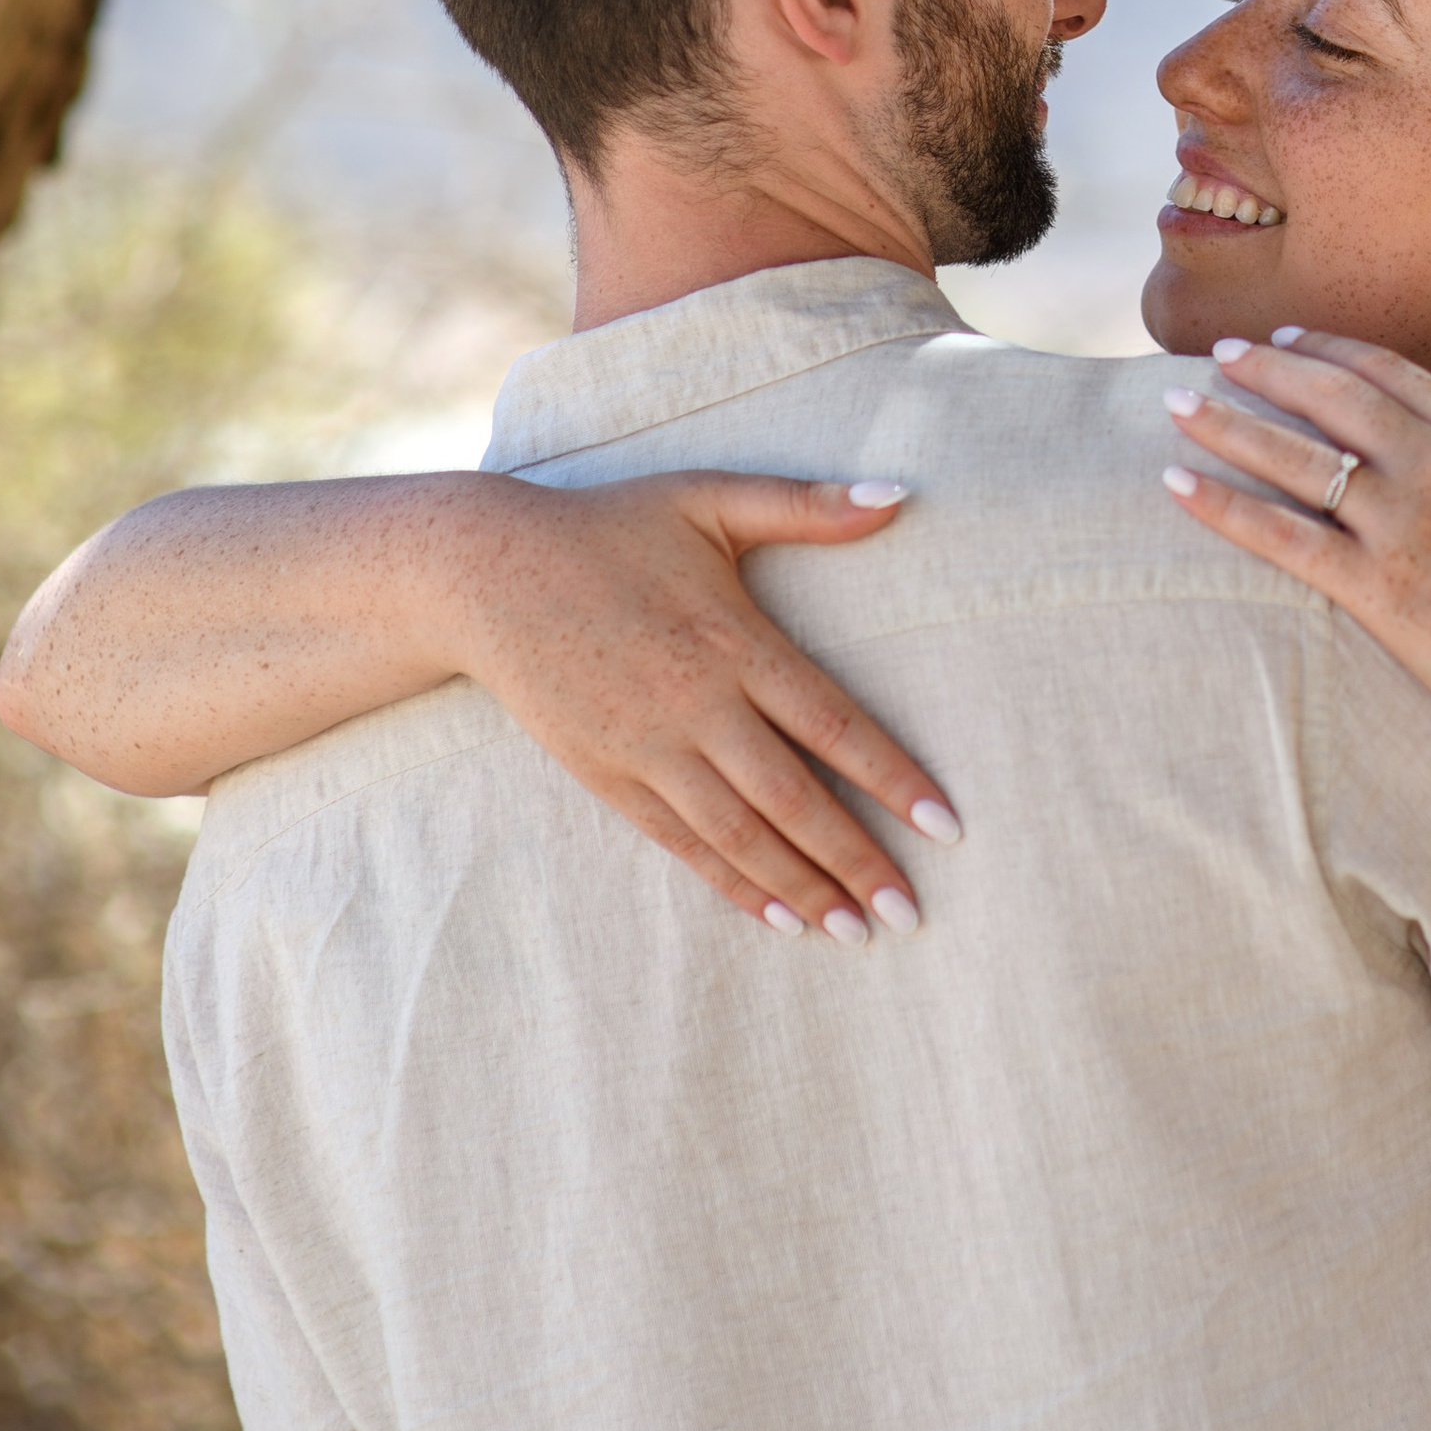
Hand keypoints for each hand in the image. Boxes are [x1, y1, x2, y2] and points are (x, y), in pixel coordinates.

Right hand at [456, 472, 958, 940]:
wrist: (483, 573)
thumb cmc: (608, 526)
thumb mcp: (707, 497)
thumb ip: (804, 506)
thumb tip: (900, 496)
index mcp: (733, 641)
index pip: (833, 725)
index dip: (893, 779)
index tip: (946, 827)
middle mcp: (696, 706)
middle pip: (794, 798)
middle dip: (857, 860)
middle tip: (912, 914)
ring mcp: (648, 749)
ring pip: (740, 835)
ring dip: (802, 888)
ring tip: (856, 934)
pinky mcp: (608, 776)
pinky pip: (683, 843)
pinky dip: (733, 883)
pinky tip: (777, 916)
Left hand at [1158, 329, 1430, 784]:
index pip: (1386, 371)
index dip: (1327, 348)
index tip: (1284, 338)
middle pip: (1328, 398)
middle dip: (1264, 367)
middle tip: (1216, 353)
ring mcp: (1403, 529)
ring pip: (1294, 457)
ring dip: (1226, 423)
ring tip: (1174, 403)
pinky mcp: (1378, 592)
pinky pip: (1282, 538)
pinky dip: (1224, 507)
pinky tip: (1176, 485)